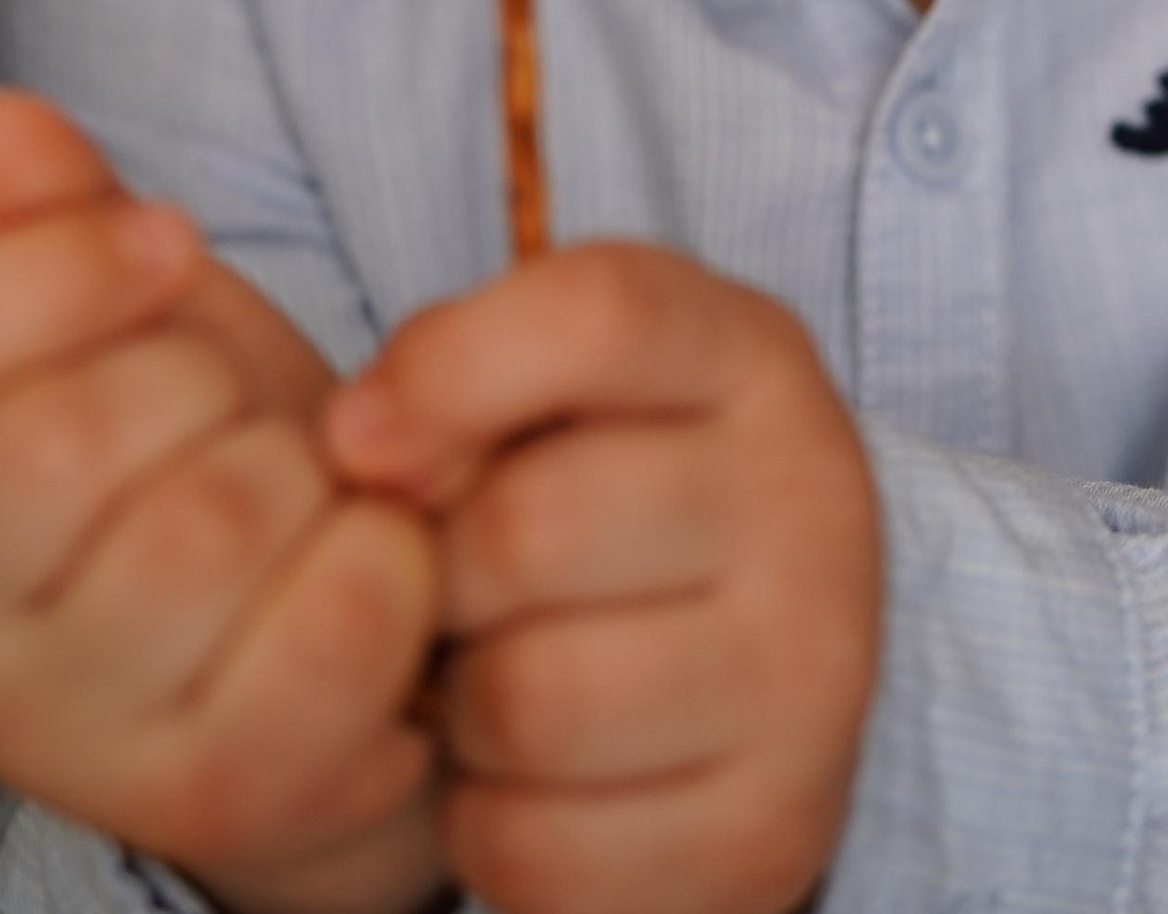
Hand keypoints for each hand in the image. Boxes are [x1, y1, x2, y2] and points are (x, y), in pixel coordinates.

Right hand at [0, 90, 448, 913]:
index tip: (164, 241)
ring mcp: (66, 736)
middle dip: (197, 379)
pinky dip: (387, 554)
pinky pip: (330, 621)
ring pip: (205, 524)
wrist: (318, 651)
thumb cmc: (205, 470)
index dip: (62, 264)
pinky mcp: (212, 796)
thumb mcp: (125, 326)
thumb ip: (52, 221)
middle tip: (230, 409)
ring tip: (295, 490)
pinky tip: (363, 555)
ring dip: (298, 469)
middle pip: (64, 437)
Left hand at [327, 243, 880, 913]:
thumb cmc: (610, 489)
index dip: (448, 369)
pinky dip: (491, 828)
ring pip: (530, 703)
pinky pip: (543, 849)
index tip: (355, 440)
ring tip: (493, 681)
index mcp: (755, 359)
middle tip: (452, 594)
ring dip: (460, 712)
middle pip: (530, 528)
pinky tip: (528, 783)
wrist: (754, 668)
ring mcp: (813, 680)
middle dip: (437, 575)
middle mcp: (812, 504)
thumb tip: (361, 444)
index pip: (598, 318)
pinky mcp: (774, 835)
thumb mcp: (561, 383)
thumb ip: (458, 369)